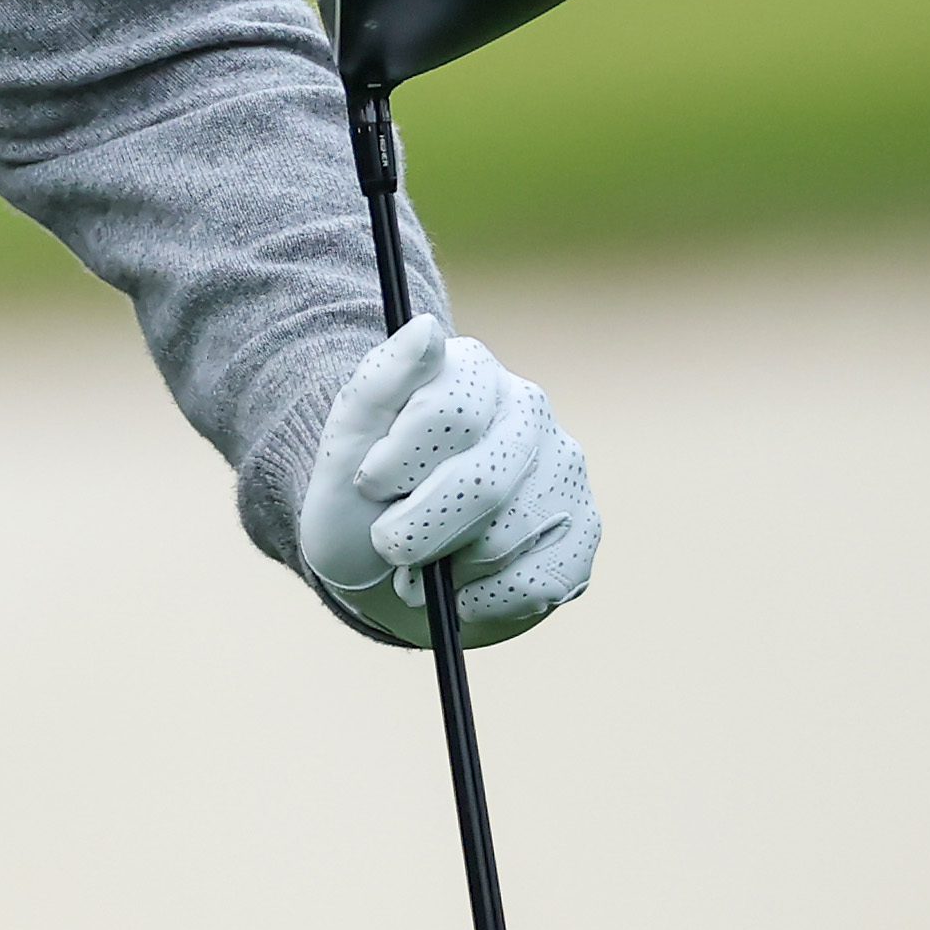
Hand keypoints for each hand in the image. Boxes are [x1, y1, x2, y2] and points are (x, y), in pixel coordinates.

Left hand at [295, 314, 597, 647]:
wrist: (382, 565)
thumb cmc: (362, 499)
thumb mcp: (346, 444)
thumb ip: (378, 384)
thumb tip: (427, 329)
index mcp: (473, 372)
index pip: (450, 412)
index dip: (400, 461)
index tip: (369, 482)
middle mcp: (530, 412)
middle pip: (482, 484)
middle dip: (418, 530)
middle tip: (388, 545)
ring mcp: (565, 471)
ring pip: (507, 538)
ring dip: (447, 570)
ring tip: (424, 564)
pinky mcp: (583, 534)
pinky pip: (537, 581)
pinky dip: (482, 601)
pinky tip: (461, 590)